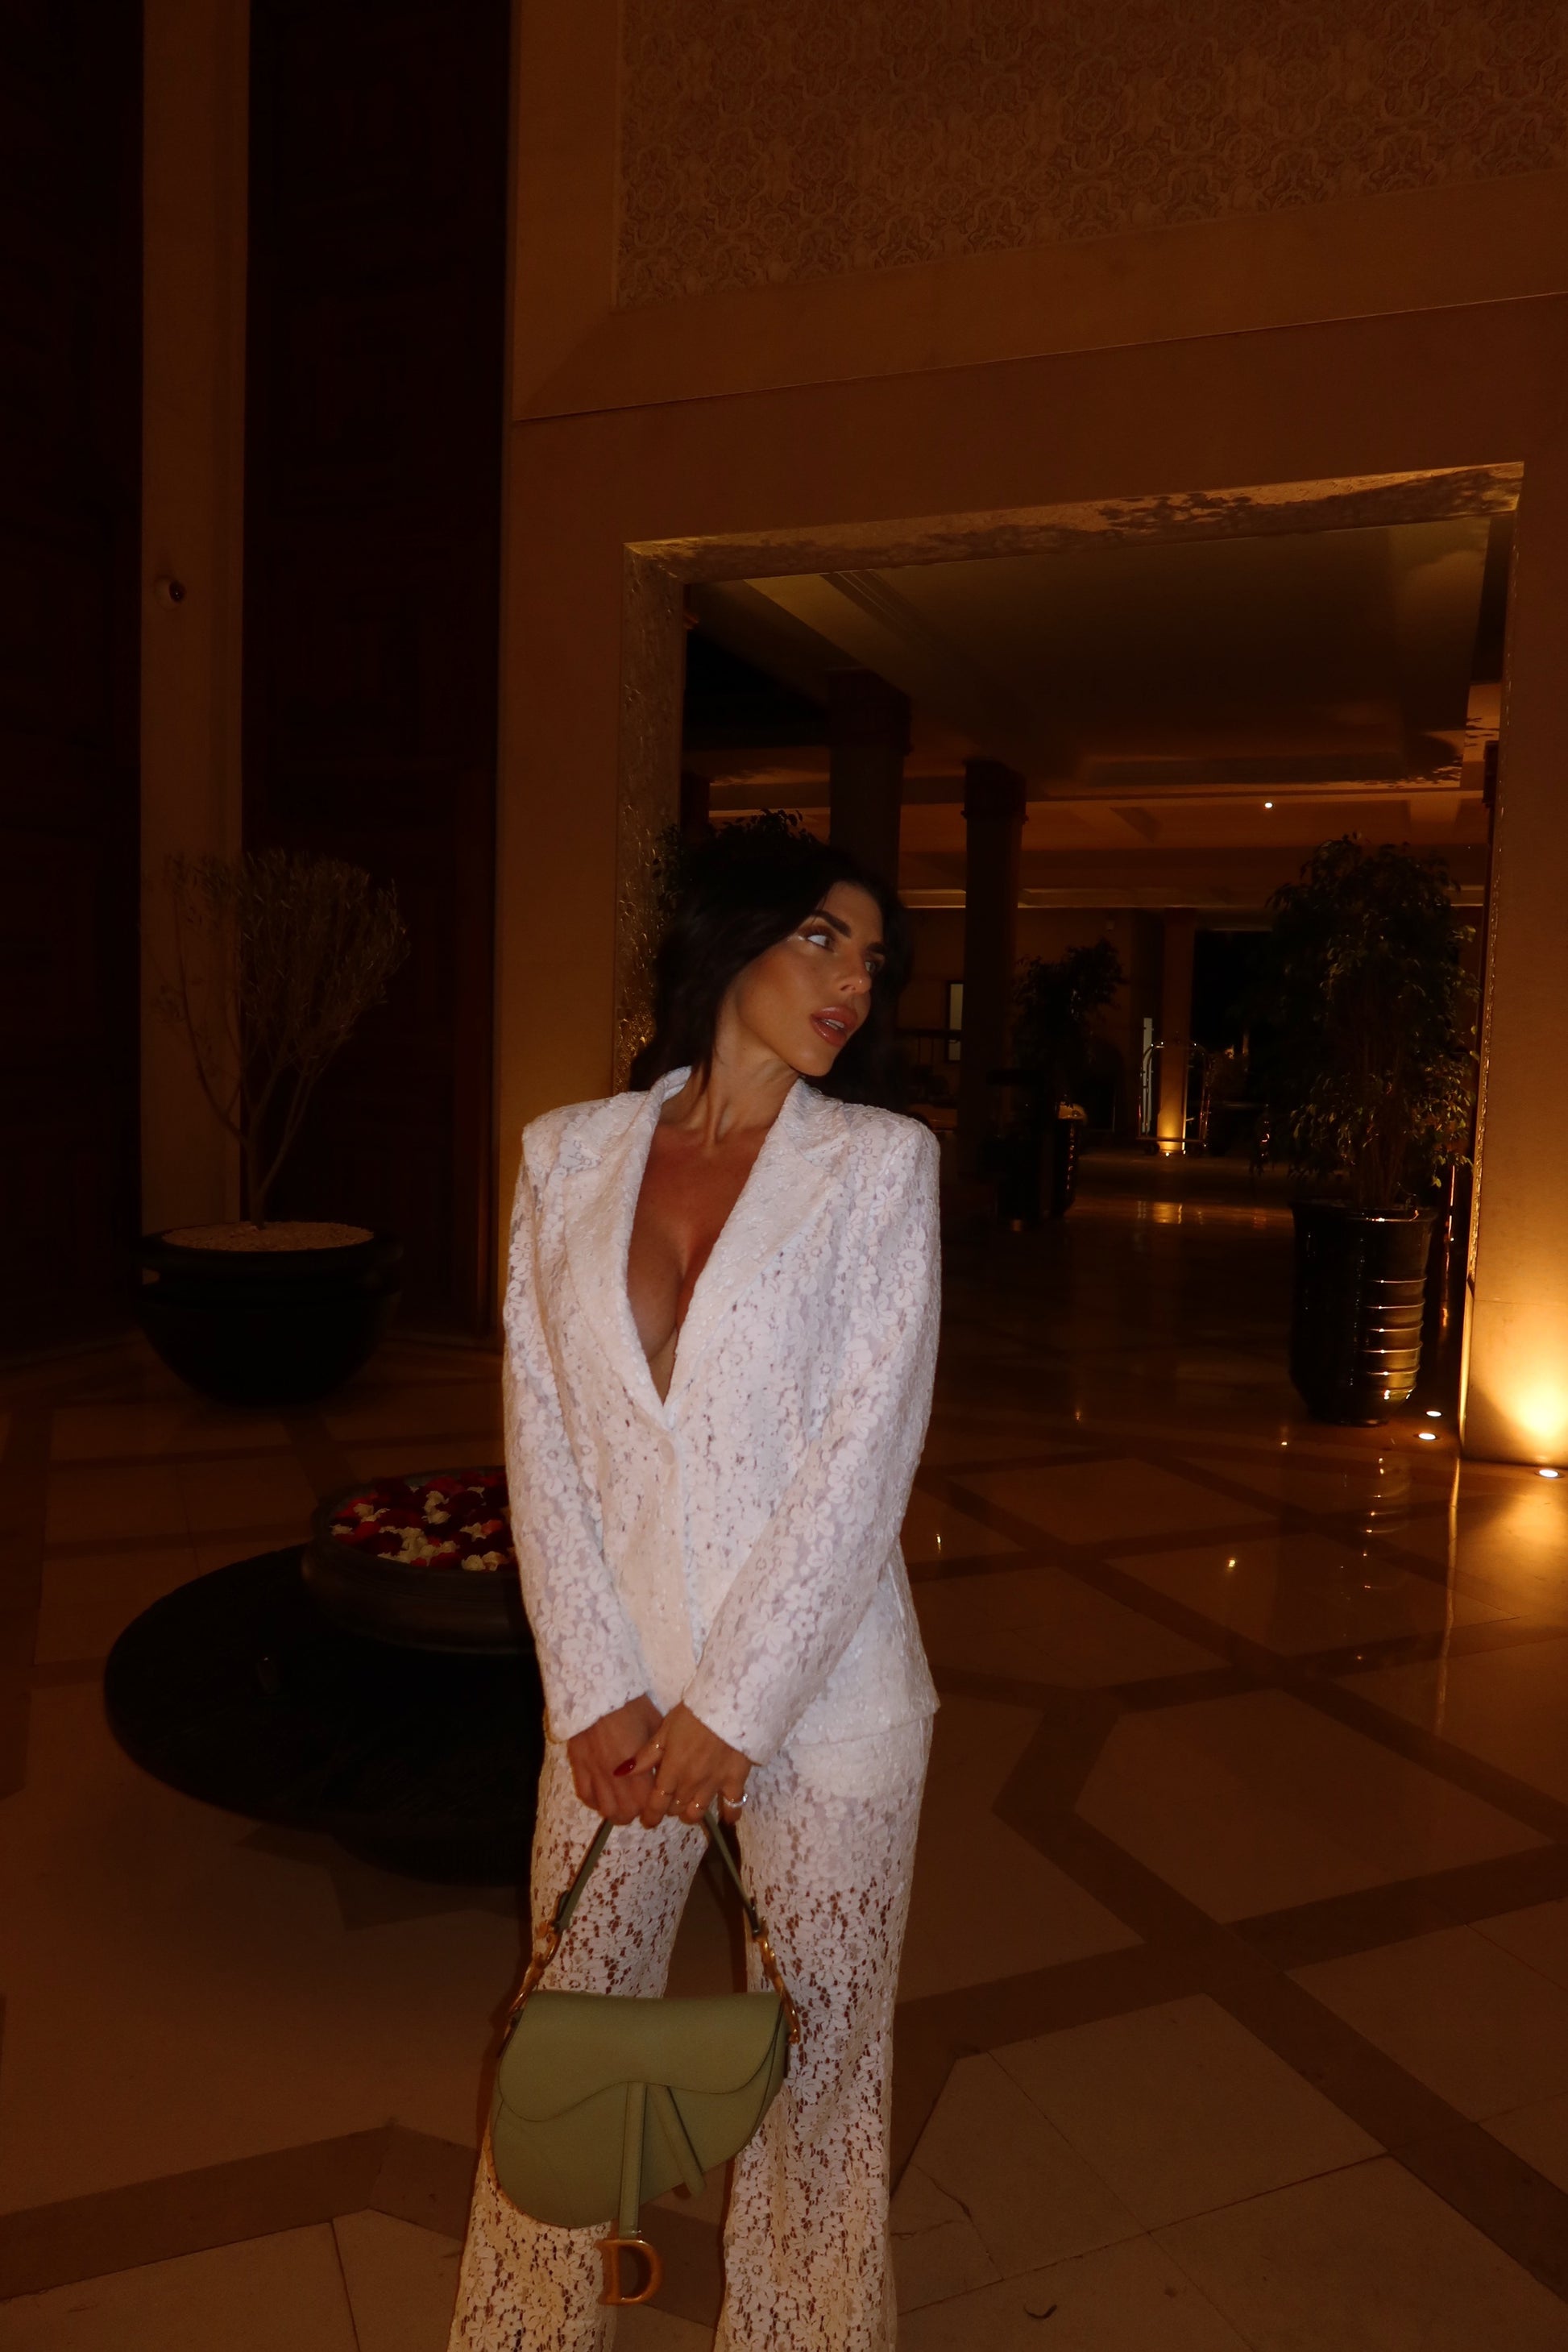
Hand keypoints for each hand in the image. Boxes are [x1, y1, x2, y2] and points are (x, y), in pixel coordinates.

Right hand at [566, 1694, 664, 1823]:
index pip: (647, 1803)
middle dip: (636, 1813)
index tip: (659, 1801)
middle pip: (626, 1813)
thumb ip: (659, 1753)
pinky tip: (603, 1796)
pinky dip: (595, 1801)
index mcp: (636, 1768)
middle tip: (641, 1803)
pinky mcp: (578, 1767)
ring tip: (622, 1804)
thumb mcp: (655, 1727)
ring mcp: (594, 1774)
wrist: (597, 1691)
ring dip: (616, 1812)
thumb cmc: (631, 1706)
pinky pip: (585, 1796)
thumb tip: (668, 1768)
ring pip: (605, 1810)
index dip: (655, 1807)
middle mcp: (615, 1778)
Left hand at [629, 1702, 751, 1830]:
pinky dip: (730, 1814)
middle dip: (670, 1809)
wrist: (729, 1707)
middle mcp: (691, 1784)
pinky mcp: (736, 1781)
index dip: (651, 1815)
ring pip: (699, 1811)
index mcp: (672, 1771)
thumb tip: (621, 1773)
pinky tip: (728, 1818)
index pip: (657, 1802)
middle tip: (669, 1803)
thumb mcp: (664, 1730)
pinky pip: (734, 1805)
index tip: (648, 1821)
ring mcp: (714, 1785)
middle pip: (676, 1808)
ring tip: (689, 1809)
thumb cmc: (693, 1715)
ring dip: (691, 1813)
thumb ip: (645, 1755)